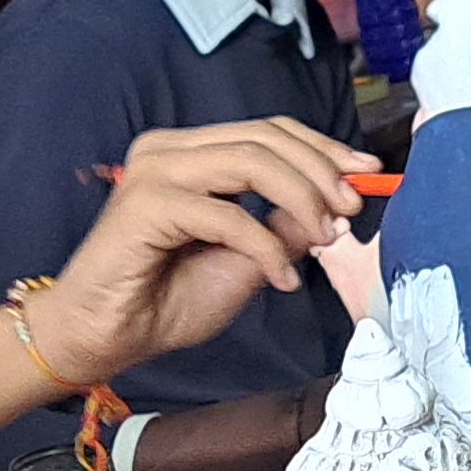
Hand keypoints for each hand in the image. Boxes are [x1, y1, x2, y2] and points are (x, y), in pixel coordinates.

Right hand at [30, 119, 374, 387]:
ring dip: (301, 198)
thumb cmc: (163, 302)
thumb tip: (329, 210)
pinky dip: (265, 246)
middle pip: (265, 137)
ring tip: (325, 237)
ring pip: (251, 161)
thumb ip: (282, 229)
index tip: (368, 173)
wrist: (102, 338)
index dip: (322, 148)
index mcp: (191, 154)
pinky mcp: (146, 203)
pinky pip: (228, 214)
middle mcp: (169, 151)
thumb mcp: (245, 263)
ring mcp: (154, 171)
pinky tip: (280, 278)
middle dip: (320, 171)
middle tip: (350, 209)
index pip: (268, 131)